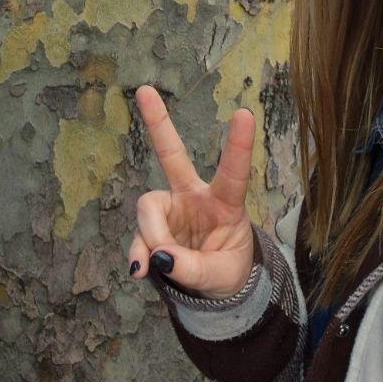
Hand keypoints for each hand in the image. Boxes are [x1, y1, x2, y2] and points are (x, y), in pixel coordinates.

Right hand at [127, 85, 257, 298]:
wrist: (209, 291)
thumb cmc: (226, 272)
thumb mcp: (220, 276)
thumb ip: (192, 268)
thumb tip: (158, 256)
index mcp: (225, 204)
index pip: (233, 173)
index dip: (238, 145)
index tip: (245, 113)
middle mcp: (193, 197)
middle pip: (172, 155)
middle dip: (158, 123)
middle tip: (144, 89)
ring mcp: (170, 209)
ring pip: (148, 208)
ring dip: (151, 237)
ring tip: (160, 266)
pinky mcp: (151, 226)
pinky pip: (137, 237)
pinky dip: (138, 256)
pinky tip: (140, 271)